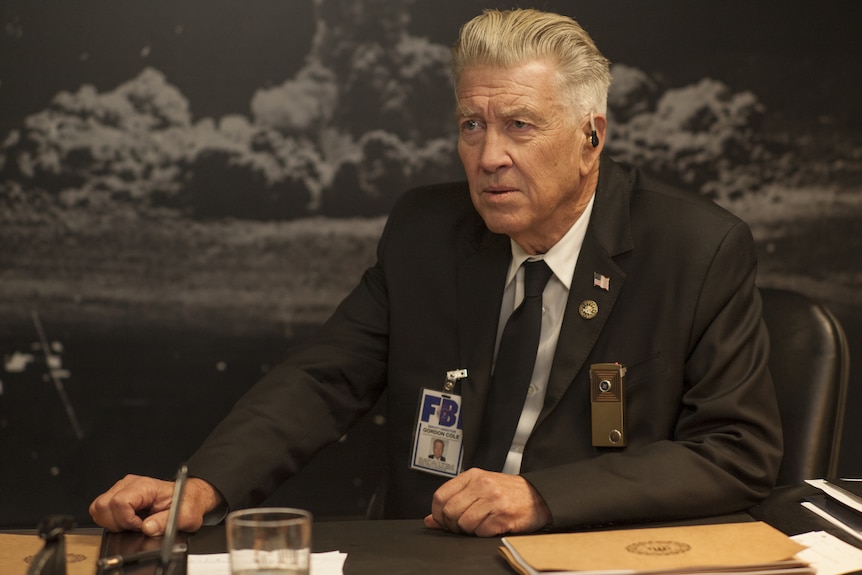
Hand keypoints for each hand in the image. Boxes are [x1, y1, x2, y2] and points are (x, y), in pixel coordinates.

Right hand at [89, 474, 221, 535]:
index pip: (119, 502)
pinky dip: (111, 520)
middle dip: (116, 522)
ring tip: (131, 523)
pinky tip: (127, 521)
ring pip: (98, 507)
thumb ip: (166, 522)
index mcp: (145, 486)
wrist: (187, 497)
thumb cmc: (186, 502)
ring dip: (111, 521)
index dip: (126, 520)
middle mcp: (130, 484)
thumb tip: (147, 528)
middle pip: (103, 505)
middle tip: (134, 526)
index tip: (139, 526)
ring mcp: (122, 489)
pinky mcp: (118, 496)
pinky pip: (101, 510)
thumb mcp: (185, 515)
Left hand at [424, 467, 551, 536]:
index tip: (443, 520)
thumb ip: (454, 500)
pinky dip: (482, 534)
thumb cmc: (507, 492)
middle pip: (450, 511)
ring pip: (464, 523)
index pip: (441, 496)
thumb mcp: (479, 488)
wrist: (537, 496)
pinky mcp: (503, 516)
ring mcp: (493, 500)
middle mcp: (482, 485)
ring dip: (467, 531)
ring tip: (477, 525)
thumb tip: (431, 520)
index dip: (437, 513)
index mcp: (472, 476)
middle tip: (461, 526)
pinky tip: (489, 527)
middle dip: (452, 525)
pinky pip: (480, 531)